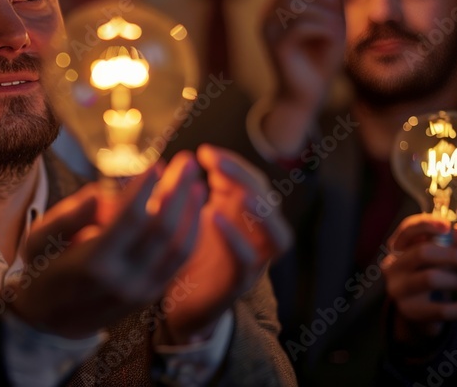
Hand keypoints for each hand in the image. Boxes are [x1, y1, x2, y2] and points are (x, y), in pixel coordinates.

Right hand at [10, 152, 205, 338]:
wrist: (50, 321)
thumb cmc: (43, 270)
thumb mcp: (39, 240)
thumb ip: (68, 216)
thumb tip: (99, 193)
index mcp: (94, 263)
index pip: (130, 219)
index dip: (146, 188)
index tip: (154, 163)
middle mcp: (123, 279)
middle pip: (162, 230)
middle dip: (177, 191)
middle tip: (185, 162)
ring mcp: (141, 290)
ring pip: (179, 247)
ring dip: (192, 211)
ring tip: (195, 182)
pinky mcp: (151, 295)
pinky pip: (180, 262)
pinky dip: (192, 233)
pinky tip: (194, 210)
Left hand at [160, 145, 292, 343]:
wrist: (179, 304)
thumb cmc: (187, 253)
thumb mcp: (190, 215)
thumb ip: (197, 189)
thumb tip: (200, 156)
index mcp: (247, 218)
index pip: (254, 183)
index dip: (235, 164)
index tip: (205, 152)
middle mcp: (258, 238)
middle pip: (269, 202)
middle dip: (244, 177)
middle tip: (214, 161)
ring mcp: (253, 263)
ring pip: (277, 236)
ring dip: (260, 212)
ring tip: (238, 192)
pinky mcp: (238, 285)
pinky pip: (246, 262)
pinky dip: (234, 239)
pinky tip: (213, 218)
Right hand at [260, 0, 344, 155]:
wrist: (308, 94)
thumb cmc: (321, 58)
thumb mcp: (333, 22)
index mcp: (279, 5)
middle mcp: (269, 14)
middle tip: (339, 19)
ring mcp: (269, 29)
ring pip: (301, 5)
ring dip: (328, 16)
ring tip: (338, 33)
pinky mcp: (275, 45)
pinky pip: (303, 25)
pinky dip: (324, 30)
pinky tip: (331, 41)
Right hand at [381, 214, 456, 343]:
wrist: (413, 312)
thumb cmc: (424, 275)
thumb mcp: (434, 257)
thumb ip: (446, 242)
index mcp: (396, 249)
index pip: (407, 230)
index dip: (426, 224)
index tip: (448, 225)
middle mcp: (392, 267)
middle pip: (421, 253)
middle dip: (450, 254)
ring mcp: (398, 290)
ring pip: (429, 279)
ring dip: (453, 279)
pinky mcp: (410, 312)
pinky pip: (441, 309)